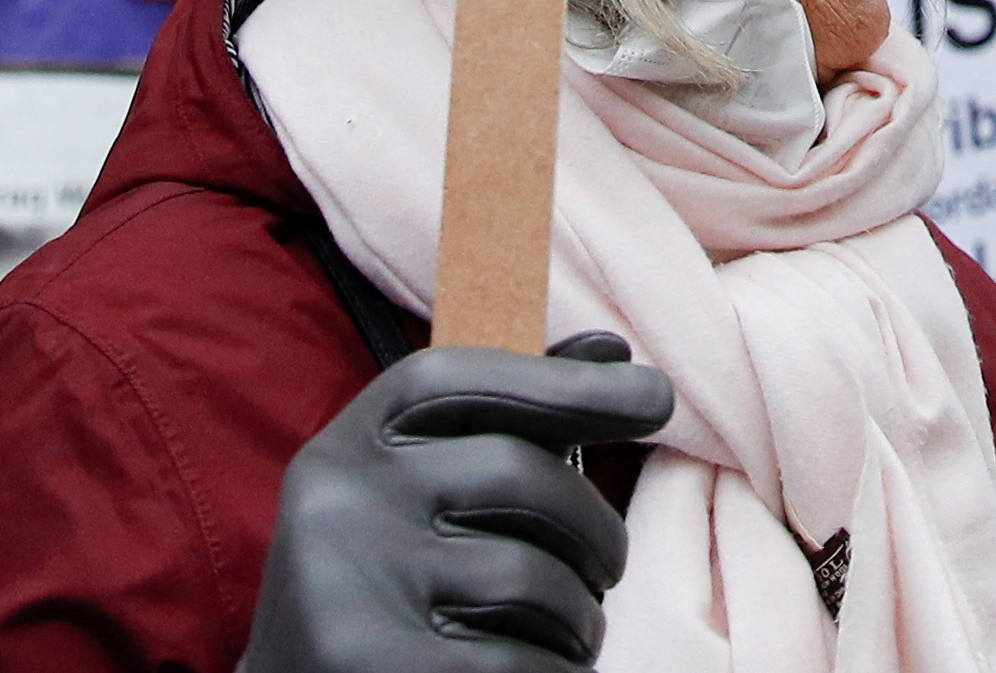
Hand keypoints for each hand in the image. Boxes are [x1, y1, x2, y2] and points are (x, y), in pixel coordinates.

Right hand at [244, 335, 676, 672]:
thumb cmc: (388, 590)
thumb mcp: (412, 494)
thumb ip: (500, 422)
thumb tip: (613, 353)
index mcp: (343, 451)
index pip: (456, 378)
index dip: (563, 380)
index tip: (655, 397)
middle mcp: (340, 509)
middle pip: (517, 476)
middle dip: (594, 525)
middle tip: (610, 565)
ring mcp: (356, 594)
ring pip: (531, 578)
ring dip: (580, 615)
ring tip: (571, 630)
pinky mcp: (384, 670)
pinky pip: (520, 662)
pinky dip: (557, 671)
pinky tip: (545, 669)